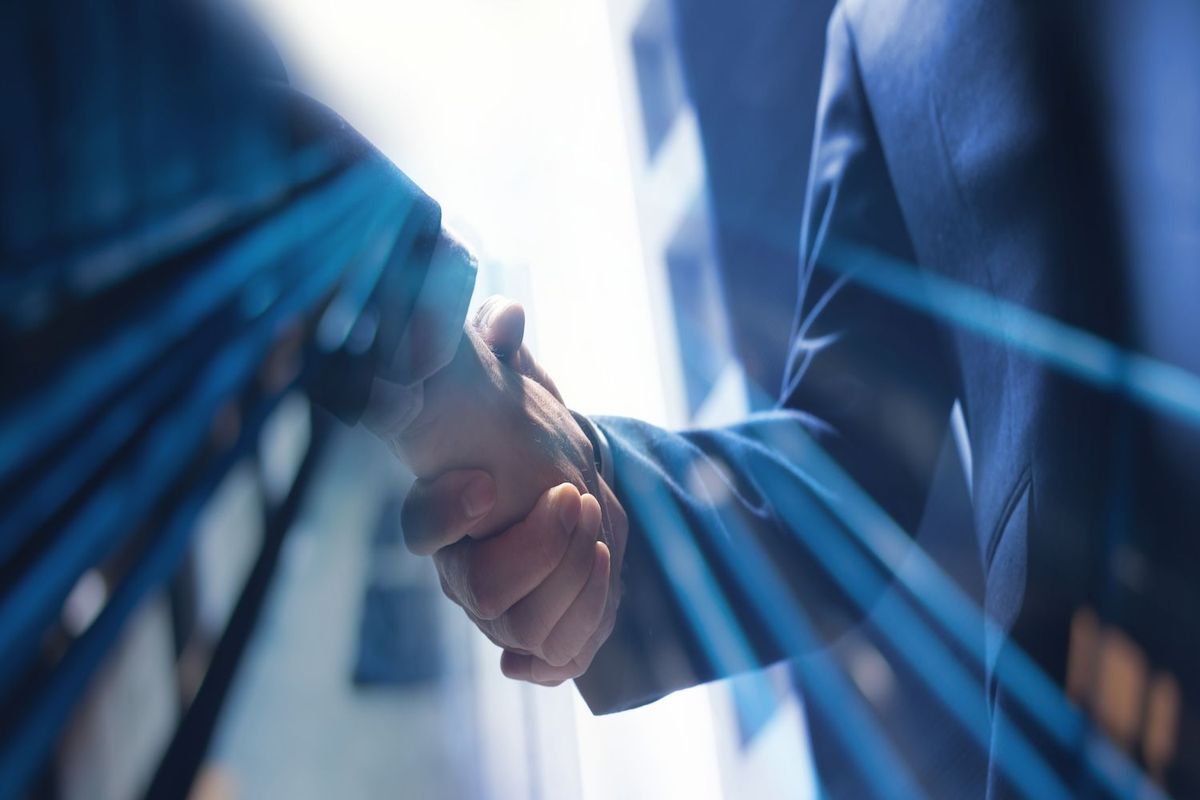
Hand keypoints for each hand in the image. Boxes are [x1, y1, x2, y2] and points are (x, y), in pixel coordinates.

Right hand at [399, 297, 626, 682]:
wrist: (563, 479)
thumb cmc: (522, 429)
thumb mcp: (504, 378)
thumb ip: (491, 343)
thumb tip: (506, 314)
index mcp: (443, 510)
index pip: (422, 528)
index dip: (448, 513)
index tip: (487, 482)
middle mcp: (463, 568)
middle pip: (483, 595)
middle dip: (542, 548)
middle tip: (576, 497)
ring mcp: (501, 607)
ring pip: (526, 630)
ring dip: (576, 582)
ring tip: (600, 530)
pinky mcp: (541, 630)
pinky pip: (556, 659)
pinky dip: (581, 632)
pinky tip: (597, 578)